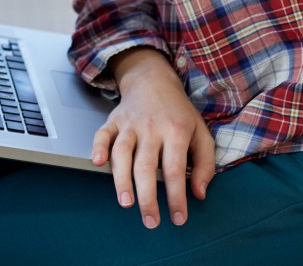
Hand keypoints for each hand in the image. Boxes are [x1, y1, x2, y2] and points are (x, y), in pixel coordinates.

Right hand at [91, 47, 215, 228]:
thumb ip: (205, 164)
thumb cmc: (178, 112)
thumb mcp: (201, 132)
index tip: (178, 218)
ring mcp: (130, 124)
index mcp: (176, 131)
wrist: (153, 80)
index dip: (176, 197)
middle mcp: (151, 128)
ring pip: (122, 153)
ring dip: (121, 179)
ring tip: (126, 202)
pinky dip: (98, 147)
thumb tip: (199, 193)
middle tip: (150, 221)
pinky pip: (102, 134)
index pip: (175, 170)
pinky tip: (97, 162)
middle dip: (147, 198)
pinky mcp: (113, 120)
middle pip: (146, 166)